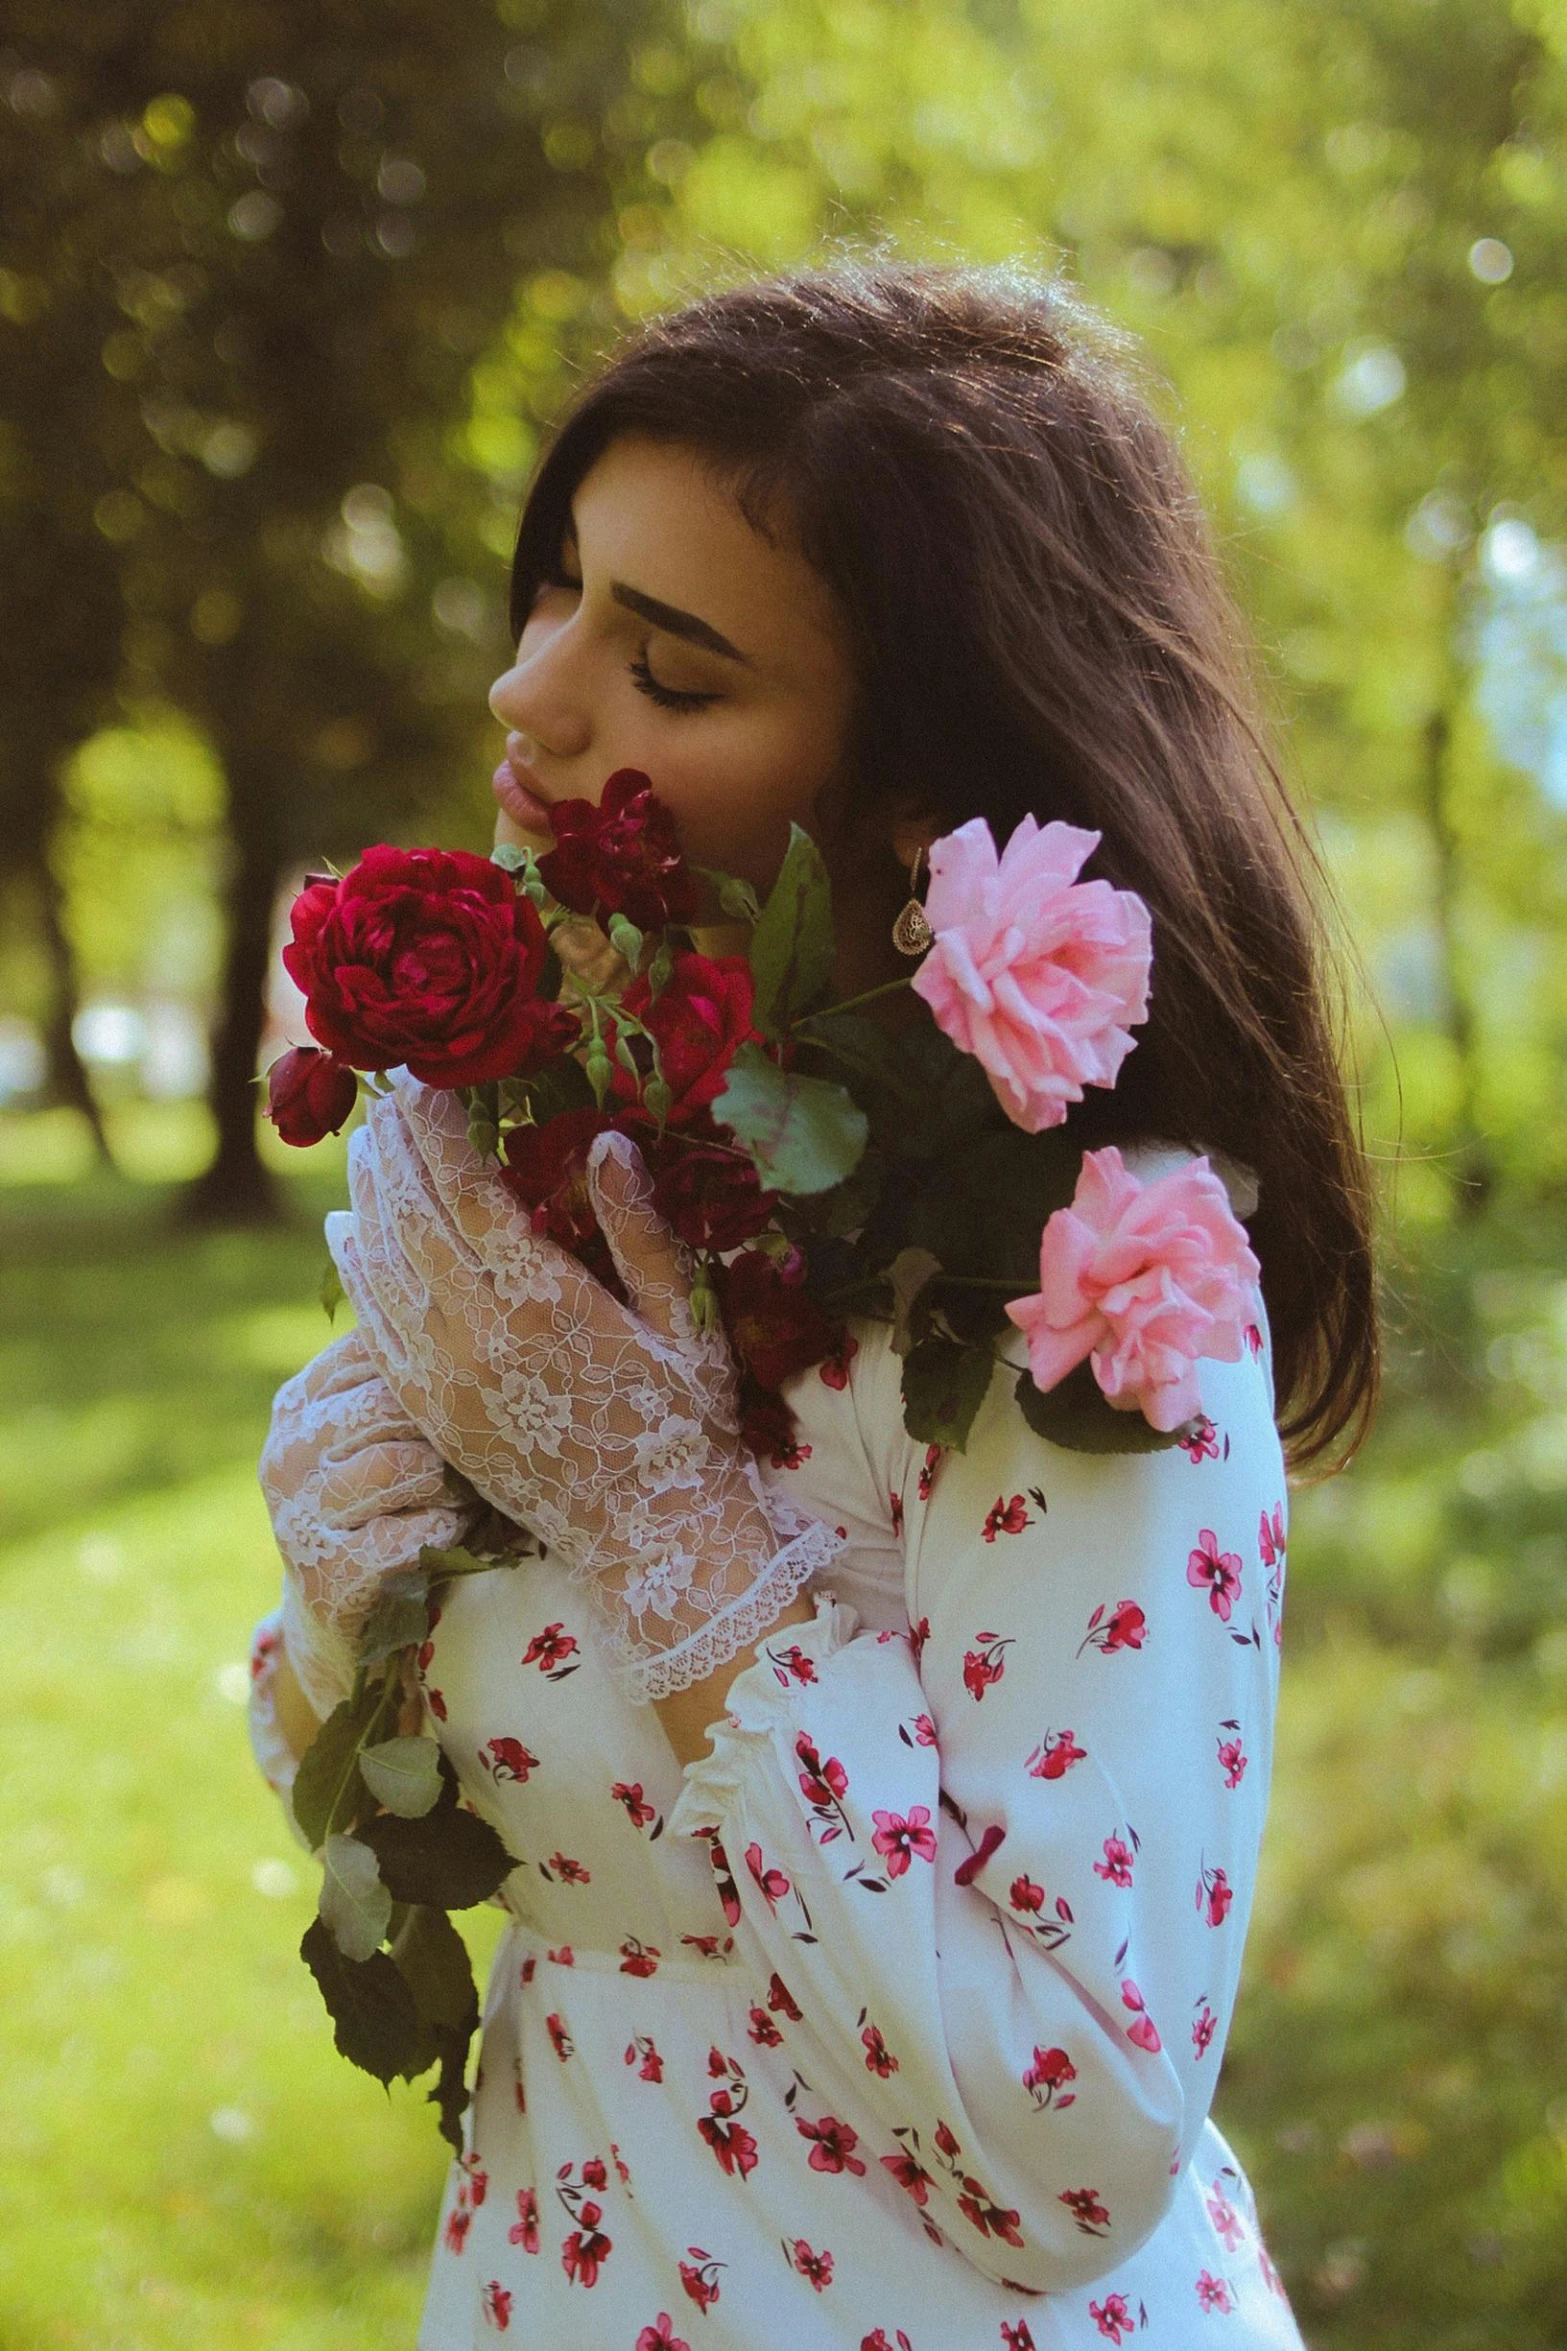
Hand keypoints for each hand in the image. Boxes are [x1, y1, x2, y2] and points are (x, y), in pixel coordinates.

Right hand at [258, 1323, 478, 1714]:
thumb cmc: (386, 1508)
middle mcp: (285, 1453)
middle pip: (389, 1404)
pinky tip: (446, 1540)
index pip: (371, 1350)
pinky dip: (445, 1534)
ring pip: (402, 1467)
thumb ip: (403, 1381)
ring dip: (452, 1486)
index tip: (471, 1391)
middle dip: (448, 1431)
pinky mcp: (325, 1576)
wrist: (347, 1621)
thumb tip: (474, 1311)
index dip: (434, 1370)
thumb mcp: (380, 1435)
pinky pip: (411, 1534)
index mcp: (298, 1404)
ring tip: (463, 1499)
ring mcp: (296, 1517)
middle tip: (477, 1458)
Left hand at [325, 1071, 841, 1701]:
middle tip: (385, 1096)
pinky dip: (355, 1270)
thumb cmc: (685, 1421)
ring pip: (384, 1267)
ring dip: (367, 1198)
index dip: (439, 1131)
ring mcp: (446, 1377)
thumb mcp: (686, 1321)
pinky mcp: (430, 1411)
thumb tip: (608, 1143)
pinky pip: (375, 1325)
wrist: (651, 1535)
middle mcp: (482, 1335)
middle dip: (395, 1150)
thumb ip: (642, 1232)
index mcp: (548, 1302)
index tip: (425, 1081)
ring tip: (363, 1146)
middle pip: (413, 1218)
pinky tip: (346, 1231)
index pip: (468, 1192)